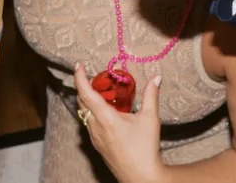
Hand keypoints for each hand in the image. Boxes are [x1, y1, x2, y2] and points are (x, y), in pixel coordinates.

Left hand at [74, 65, 167, 182]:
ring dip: (88, 100)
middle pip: (81, 102)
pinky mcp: (97, 145)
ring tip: (102, 93)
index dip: (79, 77)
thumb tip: (156, 78)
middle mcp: (95, 126)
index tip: (79, 65)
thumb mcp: (149, 119)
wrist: (140, 176)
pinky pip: (89, 124)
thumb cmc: (145, 148)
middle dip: (84, 87)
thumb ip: (151, 96)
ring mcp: (94, 137)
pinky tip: (106, 113)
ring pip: (84, 113)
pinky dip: (92, 113)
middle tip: (95, 77)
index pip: (85, 93)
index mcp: (105, 117)